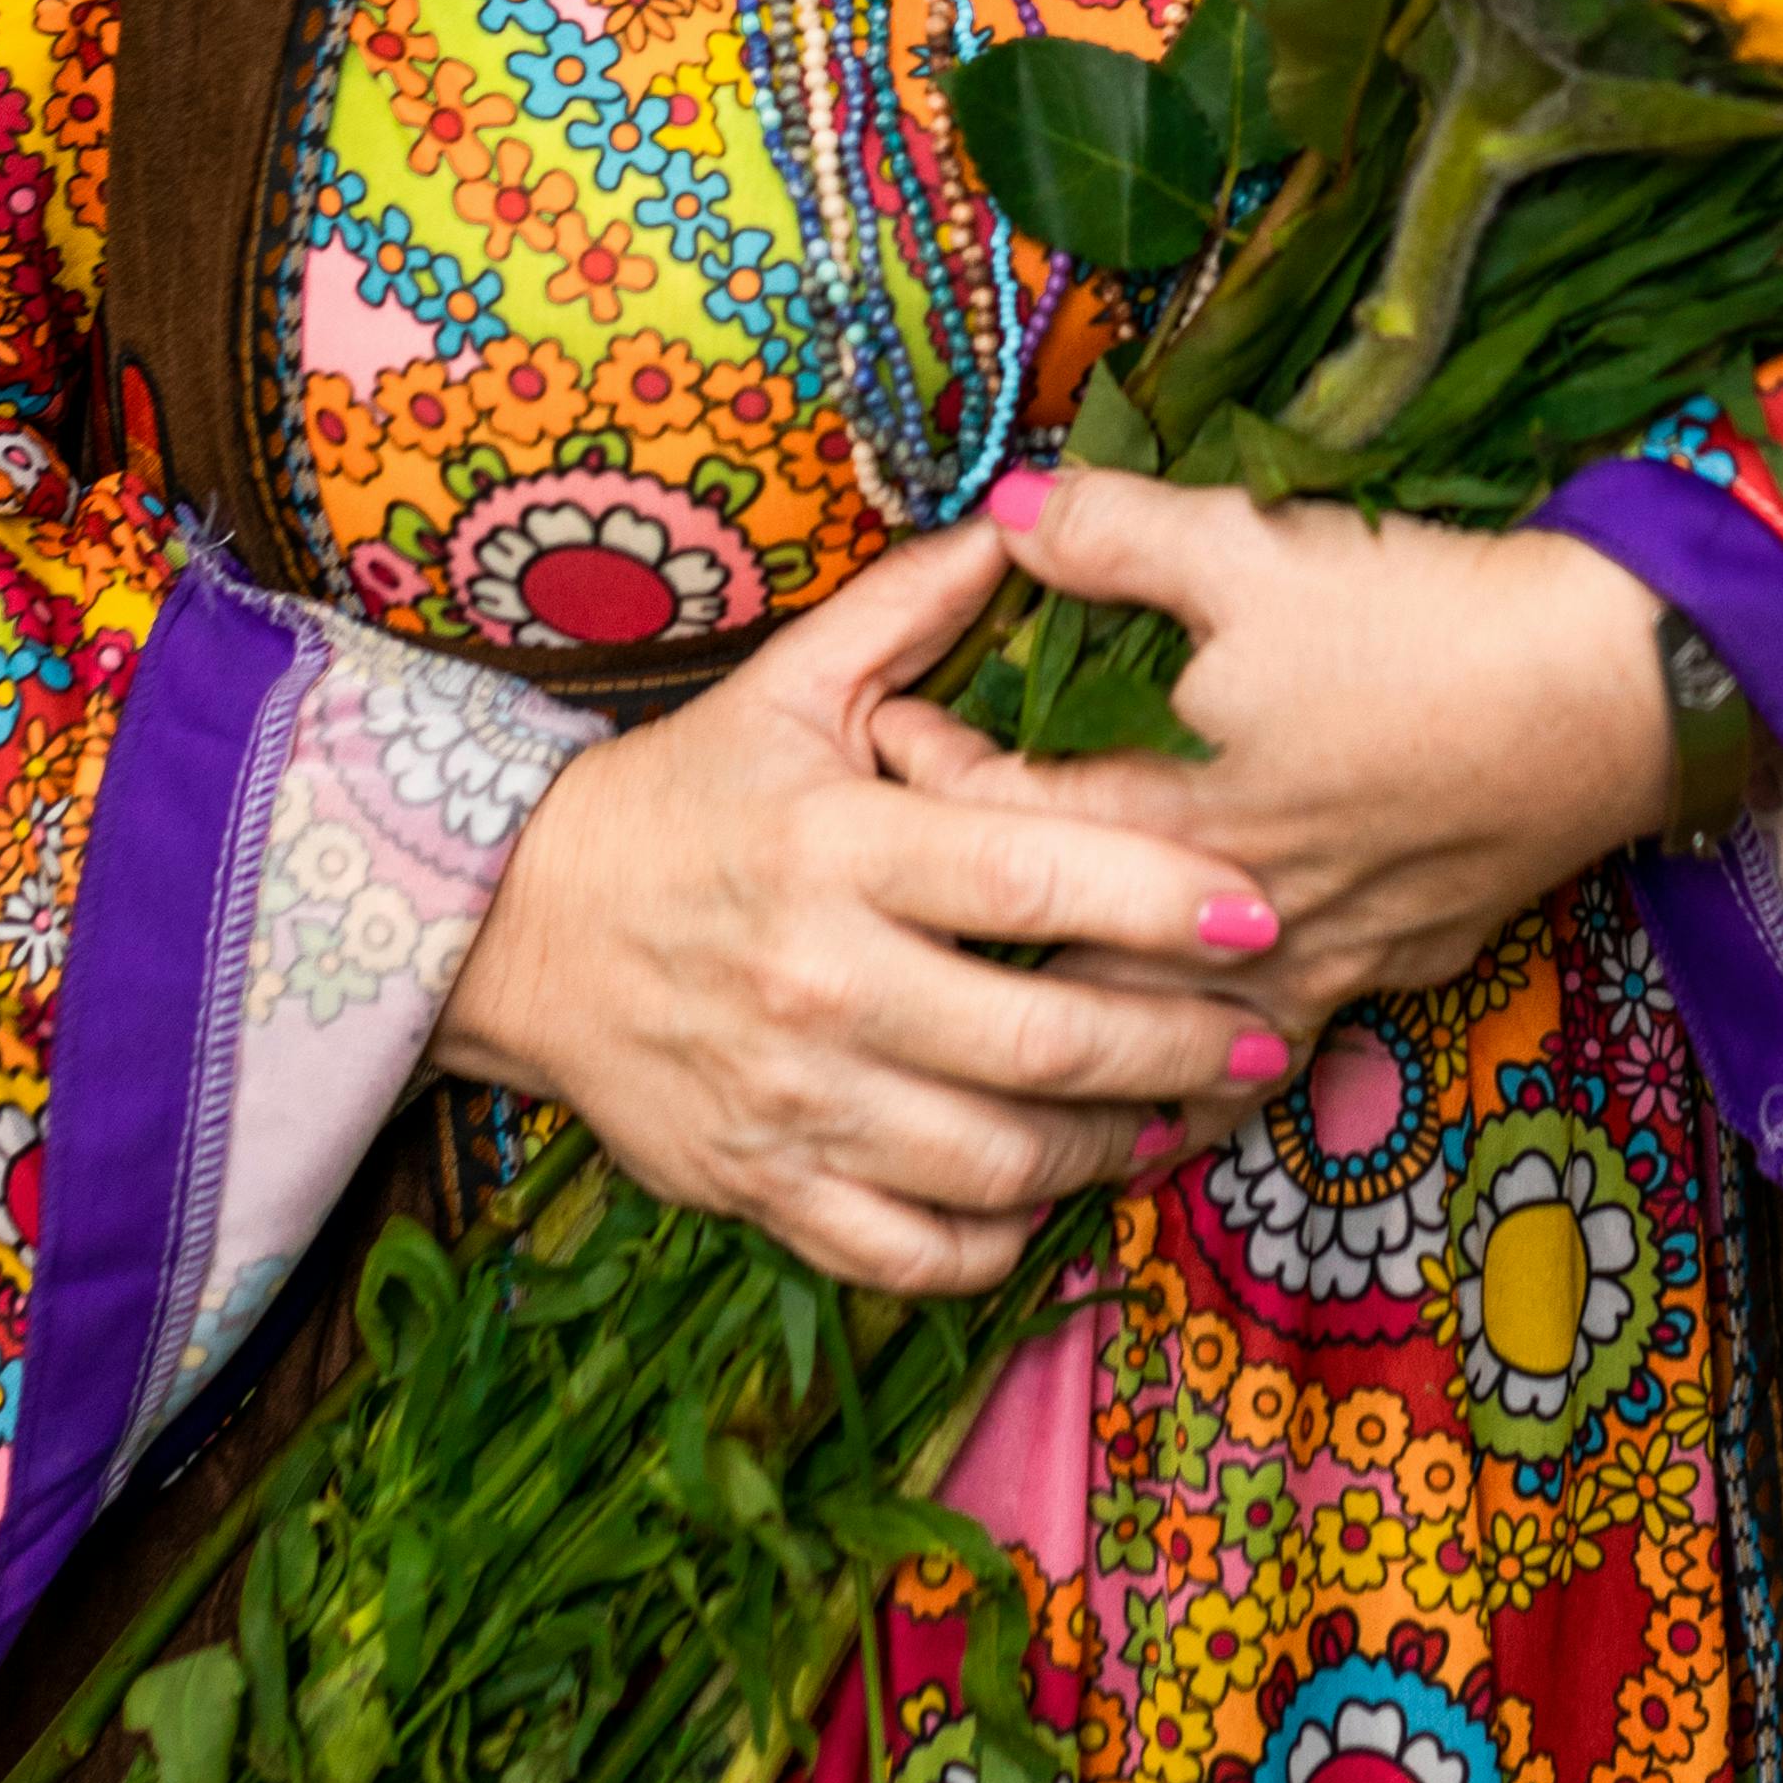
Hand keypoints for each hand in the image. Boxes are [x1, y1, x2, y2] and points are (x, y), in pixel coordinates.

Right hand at [431, 514, 1292, 1295]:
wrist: (513, 928)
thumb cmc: (676, 801)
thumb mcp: (780, 691)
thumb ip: (903, 614)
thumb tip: (1018, 531)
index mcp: (835, 847)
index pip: (1026, 874)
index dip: (1159, 895)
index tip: (1260, 906)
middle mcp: (819, 982)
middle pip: (1040, 1042)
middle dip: (1182, 1046)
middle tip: (1270, 1035)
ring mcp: (791, 1101)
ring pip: (996, 1161)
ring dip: (1114, 1148)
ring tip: (1184, 1114)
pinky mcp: (762, 1188)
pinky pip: (913, 1251)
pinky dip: (1000, 1240)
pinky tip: (1052, 1198)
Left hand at [874, 471, 1673, 1056]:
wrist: (1613, 697)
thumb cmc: (1422, 623)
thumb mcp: (1254, 548)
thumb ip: (1115, 534)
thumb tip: (1005, 512)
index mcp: (1170, 812)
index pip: (993, 819)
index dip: (923, 769)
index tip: (882, 728)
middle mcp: (1225, 915)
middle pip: (1059, 965)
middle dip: (978, 939)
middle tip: (914, 907)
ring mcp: (1316, 957)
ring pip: (1162, 1044)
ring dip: (1083, 1045)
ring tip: (1011, 1046)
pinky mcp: (1392, 966)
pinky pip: (1270, 1050)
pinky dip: (1209, 1074)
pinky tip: (1185, 1087)